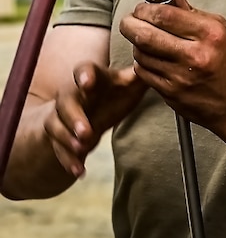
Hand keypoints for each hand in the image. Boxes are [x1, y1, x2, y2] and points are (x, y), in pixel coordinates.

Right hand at [43, 62, 146, 177]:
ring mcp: (62, 115)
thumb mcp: (128, 83)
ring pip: (55, 124)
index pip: (84, 69)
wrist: (91, 107)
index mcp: (91, 77)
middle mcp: (72, 94)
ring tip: (82, 149)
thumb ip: (140, 76)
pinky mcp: (58, 136)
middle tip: (85, 133)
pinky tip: (80, 171)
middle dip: (74, 117)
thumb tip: (157, 65)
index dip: (85, 75)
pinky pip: (57, 148)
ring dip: (67, 138)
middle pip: (66, 101)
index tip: (87, 82)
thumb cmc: (115, 92)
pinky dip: (67, 160)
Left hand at [119, 0, 225, 131]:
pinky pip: (143, 72)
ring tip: (144, 38)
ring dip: (136, 43)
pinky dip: (142, 61)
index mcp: (209, 34)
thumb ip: (189, 10)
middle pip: (145, 34)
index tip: (142, 7)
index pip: (165, 15)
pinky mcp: (171, 94)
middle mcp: (195, 55)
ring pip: (141, 53)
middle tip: (129, 20)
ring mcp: (181, 77)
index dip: (145, 8)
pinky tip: (151, 57)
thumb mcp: (218, 28)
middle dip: (130, 23)